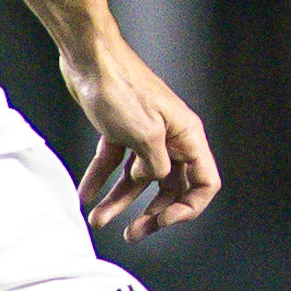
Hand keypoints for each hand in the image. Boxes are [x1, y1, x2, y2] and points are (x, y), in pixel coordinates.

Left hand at [61, 41, 221, 241]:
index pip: (204, 182)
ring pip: (137, 179)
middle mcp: (170, 138)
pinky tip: (86, 196)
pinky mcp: (120, 132)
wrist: (89, 58)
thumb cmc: (121, 86)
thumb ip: (156, 165)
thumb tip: (158, 180)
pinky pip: (114, 164)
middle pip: (171, 186)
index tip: (164, 221)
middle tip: (135, 233)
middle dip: (153, 212)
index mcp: (186, 136)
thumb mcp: (144, 134)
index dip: (188, 207)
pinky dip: (100, 180)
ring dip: (120, 202)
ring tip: (98, 220)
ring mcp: (144, 136)